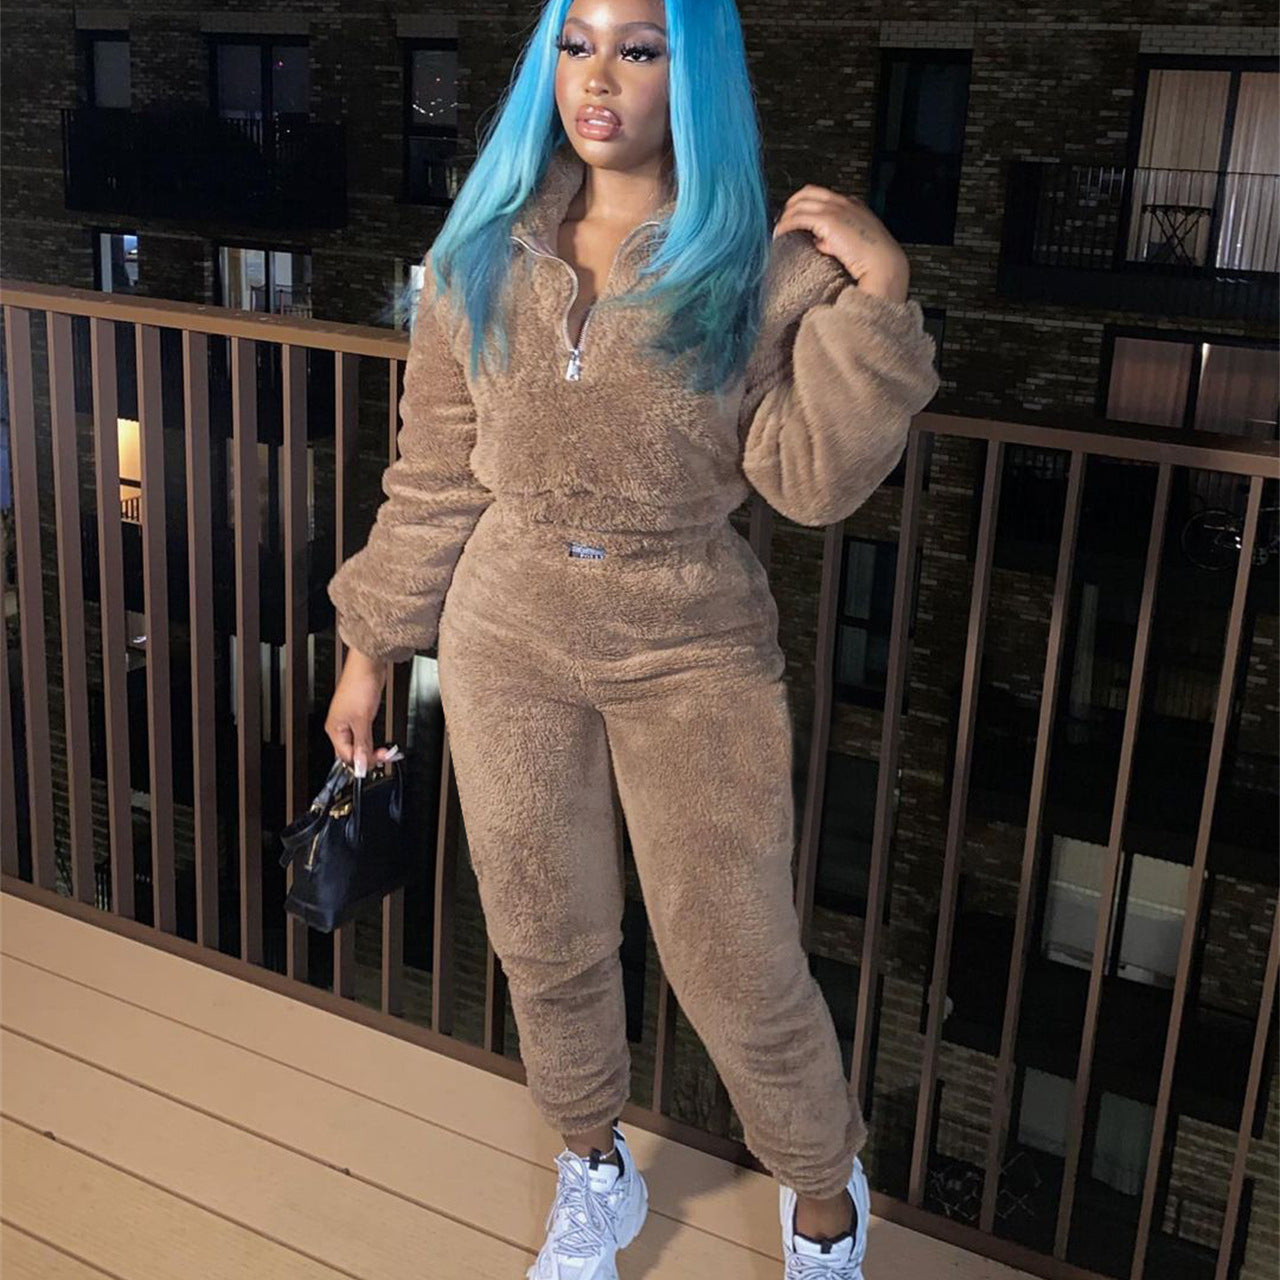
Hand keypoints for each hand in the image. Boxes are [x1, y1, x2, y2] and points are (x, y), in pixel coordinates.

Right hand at [324, 648, 390, 775]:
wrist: (368, 666)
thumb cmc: (359, 685)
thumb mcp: (362, 720)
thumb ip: (362, 744)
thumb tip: (361, 765)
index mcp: (334, 729)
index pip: (346, 756)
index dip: (362, 762)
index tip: (378, 762)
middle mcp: (340, 726)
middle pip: (352, 751)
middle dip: (369, 756)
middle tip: (385, 756)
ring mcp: (350, 720)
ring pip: (360, 743)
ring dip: (372, 749)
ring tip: (386, 751)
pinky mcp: (359, 715)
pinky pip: (365, 733)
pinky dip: (373, 739)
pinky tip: (381, 742)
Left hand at [773, 185, 909, 294]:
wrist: (885, 264)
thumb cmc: (875, 260)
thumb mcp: (855, 244)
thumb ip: (837, 240)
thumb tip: (821, 242)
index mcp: (854, 205)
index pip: (823, 196)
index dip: (806, 204)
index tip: (797, 217)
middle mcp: (844, 202)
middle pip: (809, 193)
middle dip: (791, 205)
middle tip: (782, 221)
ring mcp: (836, 209)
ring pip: (801, 203)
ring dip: (786, 216)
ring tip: (779, 230)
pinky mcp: (828, 220)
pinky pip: (798, 218)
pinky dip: (786, 225)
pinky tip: (780, 233)